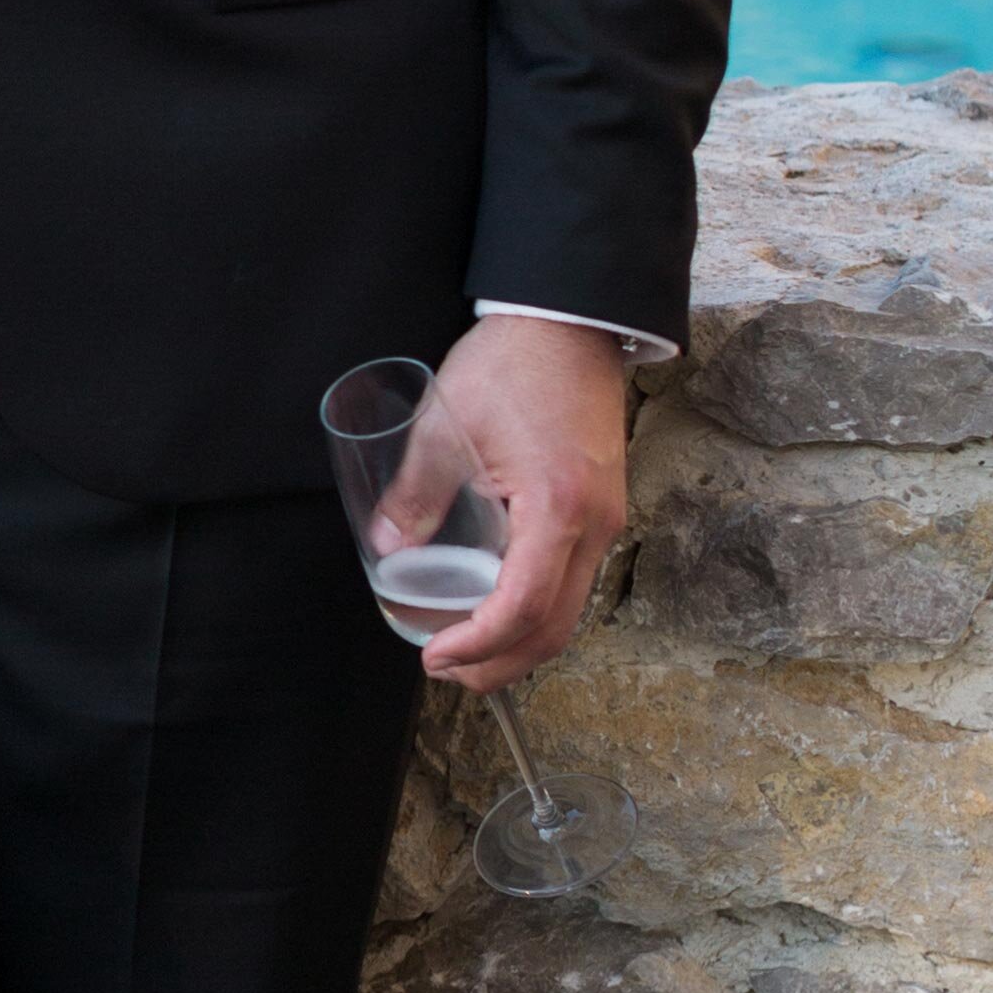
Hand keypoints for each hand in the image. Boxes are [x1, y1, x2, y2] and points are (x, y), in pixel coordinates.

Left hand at [408, 318, 629, 688]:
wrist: (569, 323)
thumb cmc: (512, 364)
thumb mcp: (446, 425)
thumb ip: (413, 493)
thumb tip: (386, 550)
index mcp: (557, 508)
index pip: (521, 610)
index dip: (476, 647)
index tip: (433, 657)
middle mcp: (594, 526)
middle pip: (553, 629)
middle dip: (497, 664)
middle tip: (444, 669)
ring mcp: (606, 521)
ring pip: (568, 611)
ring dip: (517, 642)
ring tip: (463, 647)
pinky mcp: (602, 510)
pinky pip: (572, 581)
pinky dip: (534, 609)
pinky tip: (494, 605)